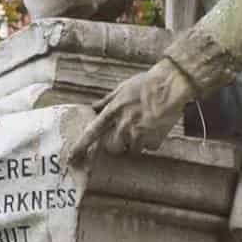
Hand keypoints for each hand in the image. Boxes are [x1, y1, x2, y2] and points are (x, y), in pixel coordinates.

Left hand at [65, 59, 194, 164]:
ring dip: (135, 144)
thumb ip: (106, 101)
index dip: (80, 147)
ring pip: (131, 150)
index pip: (91, 133)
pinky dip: (150, 142)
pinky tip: (155, 128)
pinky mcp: (153, 139)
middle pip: (112, 147)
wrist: (170, 85)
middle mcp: (123, 125)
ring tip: (144, 128)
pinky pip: (148, 148)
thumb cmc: (146, 83)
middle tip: (126, 133)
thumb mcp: (121, 88)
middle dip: (117, 144)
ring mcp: (138, 134)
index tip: (71, 157)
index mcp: (112, 112)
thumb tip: (93, 108)